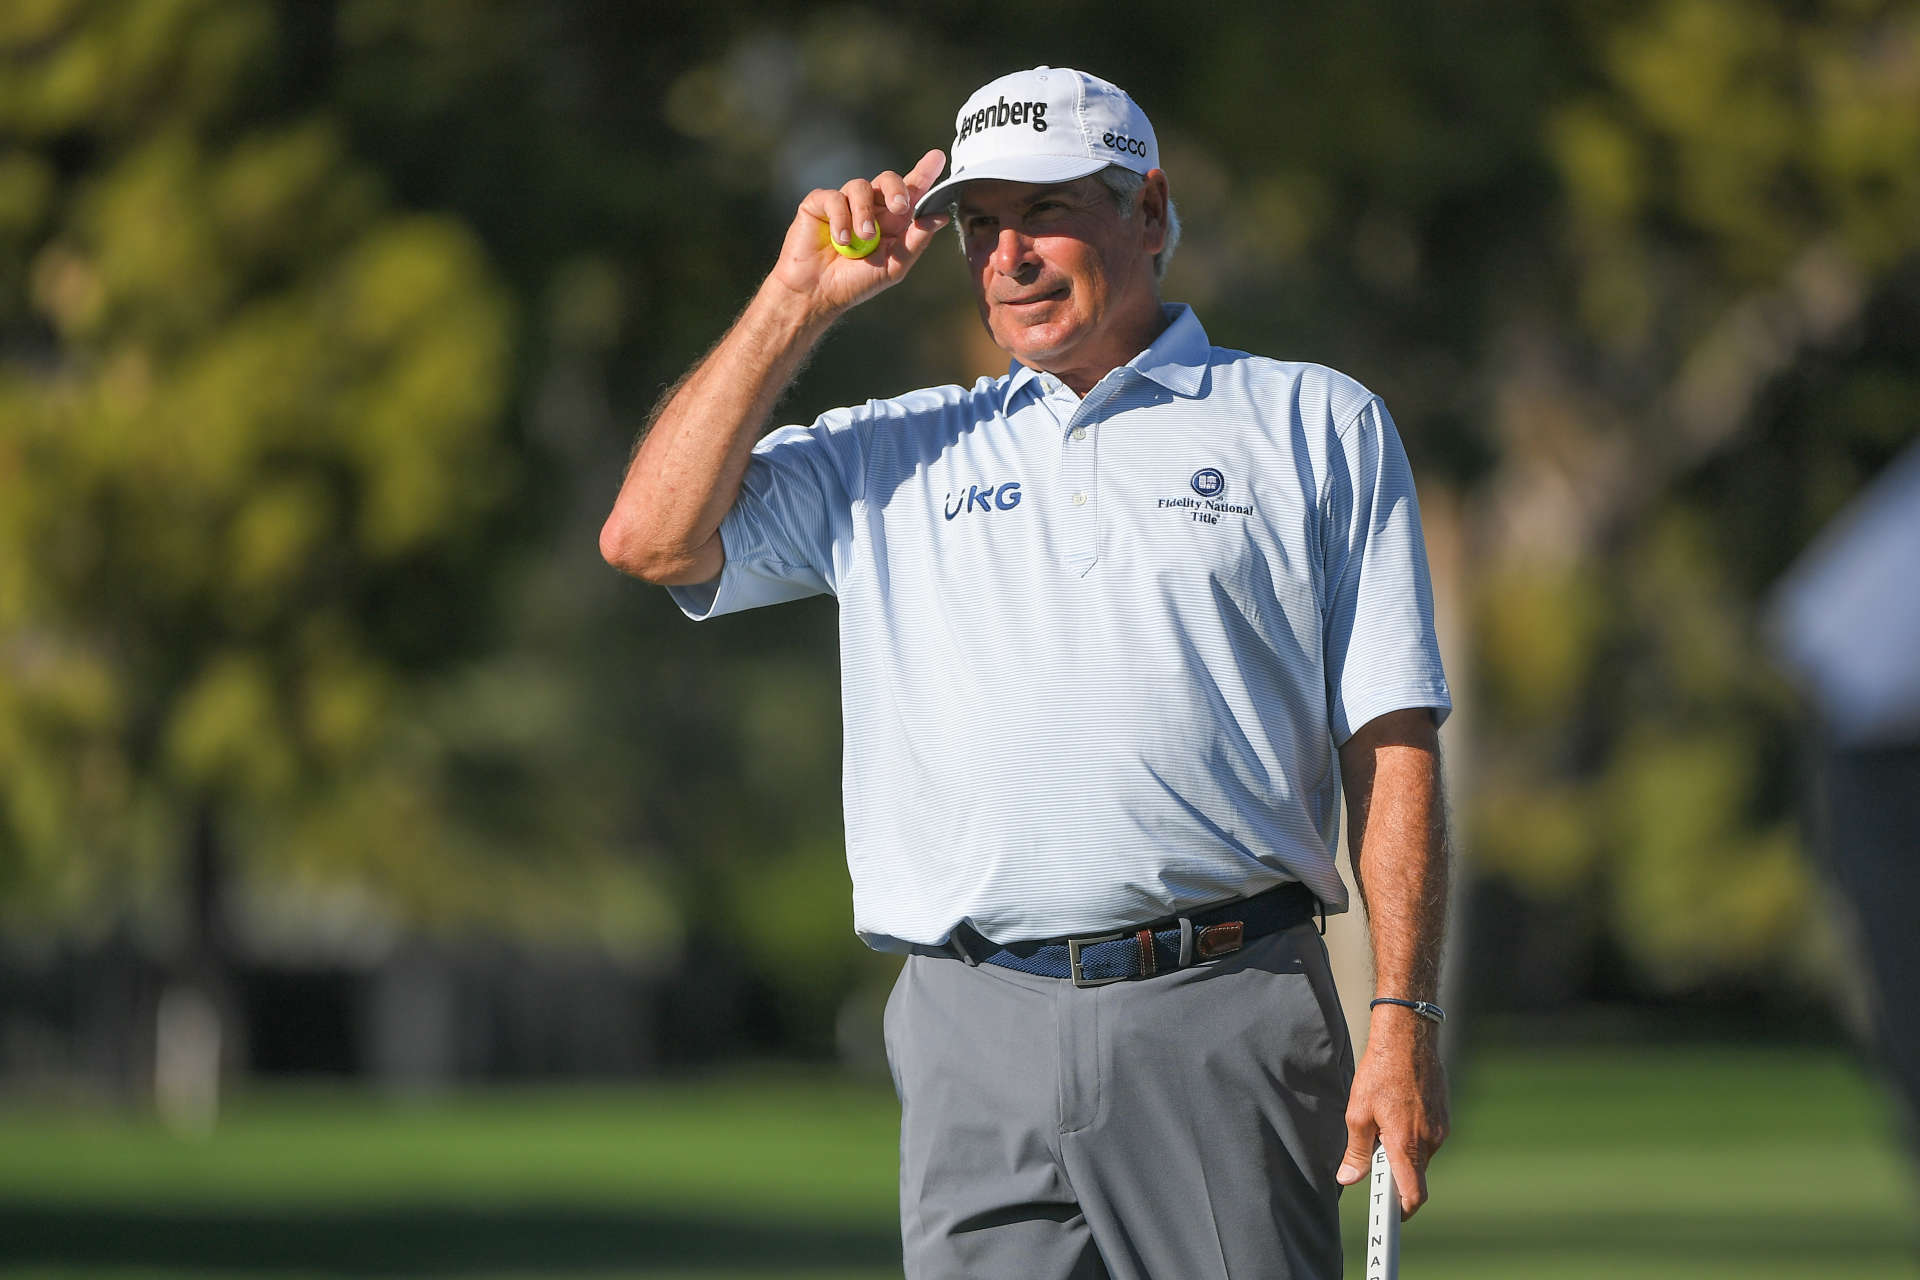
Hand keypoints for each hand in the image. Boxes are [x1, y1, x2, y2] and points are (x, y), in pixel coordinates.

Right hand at [770, 149, 950, 319]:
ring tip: (862, 238)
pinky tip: (839, 240)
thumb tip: (940, 217)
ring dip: (864, 214)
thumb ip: (917, 240)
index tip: (937, 158)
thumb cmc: (855, 282)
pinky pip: (835, 198)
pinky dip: (840, 219)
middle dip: (897, 189)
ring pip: (861, 187)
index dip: (924, 172)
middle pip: (888, 179)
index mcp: (891, 221)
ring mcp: (844, 203)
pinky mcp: (820, 203)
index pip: (910, 191)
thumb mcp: (894, 265)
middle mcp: (870, 207)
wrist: (817, 293)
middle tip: (899, 207)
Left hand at [1334, 1010, 1448, 1218]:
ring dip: (1402, 1147)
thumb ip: (1355, 1152)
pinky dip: (1412, 1132)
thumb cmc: (1380, 1072)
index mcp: (1407, 1144)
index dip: (1401, 1210)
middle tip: (1373, 1152)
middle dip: (1395, 1170)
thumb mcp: (1358, 1113)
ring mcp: (1441, 1127)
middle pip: (1414, 1173)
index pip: (1413, 1194)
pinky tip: (1396, 1108)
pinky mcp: (1444, 1114)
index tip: (1390, 1217)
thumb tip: (1348, 1178)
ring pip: (1420, 1153)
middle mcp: (1431, 1140)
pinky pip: (1428, 1135)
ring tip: (1383, 1118)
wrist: (1409, 1037)